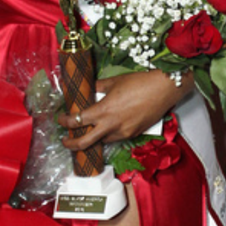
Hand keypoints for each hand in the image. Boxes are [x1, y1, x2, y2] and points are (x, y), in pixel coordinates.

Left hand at [58, 70, 186, 151]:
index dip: (64, 122)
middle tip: (65, 140)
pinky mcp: (134, 134)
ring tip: (88, 132)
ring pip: (101, 141)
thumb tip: (88, 89)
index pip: (77, 121)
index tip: (61, 119)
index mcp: (103, 110)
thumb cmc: (140, 82)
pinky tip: (109, 127)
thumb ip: (98, 87)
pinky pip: (116, 138)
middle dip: (71, 144)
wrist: (164, 89)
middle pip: (85, 142)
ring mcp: (123, 132)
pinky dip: (108, 134)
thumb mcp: (114, 81)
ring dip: (92, 138)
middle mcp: (111, 125)